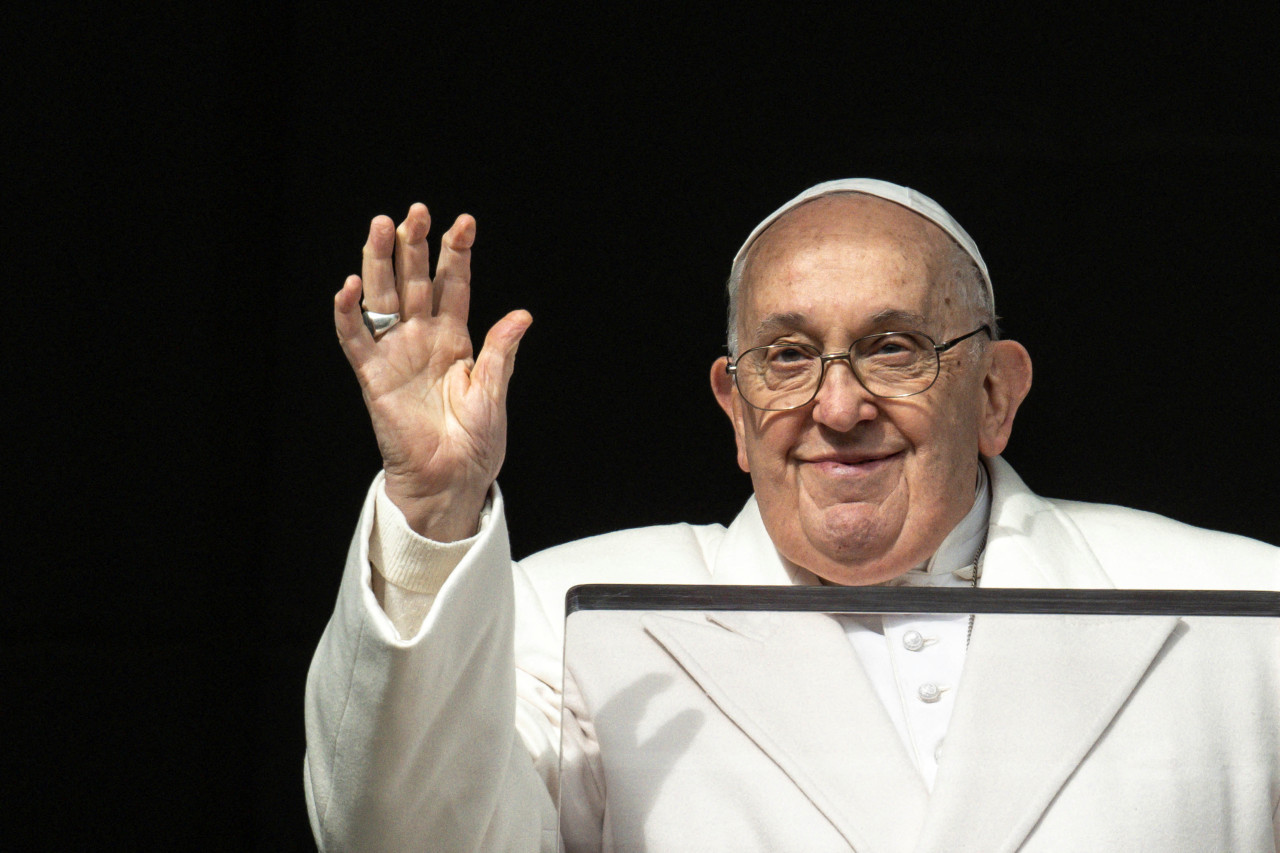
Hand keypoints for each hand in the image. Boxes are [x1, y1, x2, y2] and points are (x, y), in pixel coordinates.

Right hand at [335, 204, 530, 540]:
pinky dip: (349, 314)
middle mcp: (423, 340)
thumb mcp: (494, 394)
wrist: (451, 480)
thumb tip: (522, 315)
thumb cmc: (476, 444)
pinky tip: (348, 286)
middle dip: (415, 245)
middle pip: (416, 281)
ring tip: (381, 227)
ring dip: (379, 263)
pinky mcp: (373, 377)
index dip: (457, 254)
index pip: (454, 286)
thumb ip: (500, 353)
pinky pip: (356, 339)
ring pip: (383, 298)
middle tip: (415, 211)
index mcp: (456, 340)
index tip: (464, 223)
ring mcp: (396, 355)